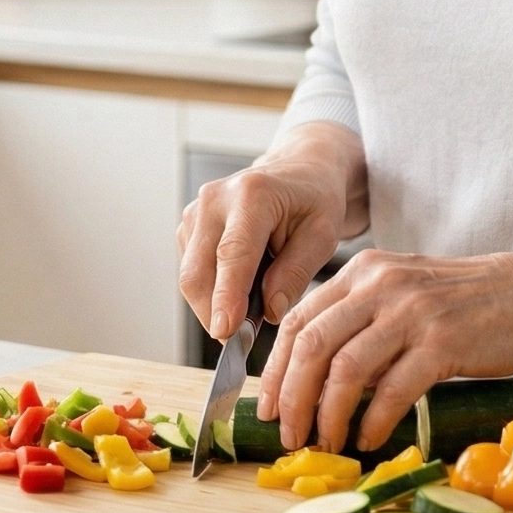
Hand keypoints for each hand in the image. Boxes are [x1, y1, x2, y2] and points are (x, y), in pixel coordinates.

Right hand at [177, 123, 360, 341]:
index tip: (226, 332)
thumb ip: (296, 272)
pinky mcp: (189, 226)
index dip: (226, 297)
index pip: (232, 254)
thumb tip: (270, 312)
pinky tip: (240, 291)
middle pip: (198, 271)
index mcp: (252, 195)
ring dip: (213, 305)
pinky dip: (211, 292)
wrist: (298, 171)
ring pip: (190, 277)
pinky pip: (192, 271)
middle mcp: (214, 199)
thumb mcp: (323, 235)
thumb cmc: (314, 201)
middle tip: (242, 342)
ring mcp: (195, 211)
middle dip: (215, 313)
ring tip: (250, 311)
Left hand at [256, 245, 512, 455]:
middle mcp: (382, 285)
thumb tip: (318, 380)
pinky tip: (369, 440)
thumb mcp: (405, 295)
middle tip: (290, 435)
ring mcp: (412, 312)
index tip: (269, 407)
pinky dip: (373, 422)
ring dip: (328, 416)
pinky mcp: (443, 342)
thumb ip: (362, 322)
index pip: (299, 319)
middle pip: (312, 344)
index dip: (276, 369)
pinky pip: (392, 390)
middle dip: (292, 397)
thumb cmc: (470, 302)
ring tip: (327, 444)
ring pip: (345, 370)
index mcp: (365, 271)